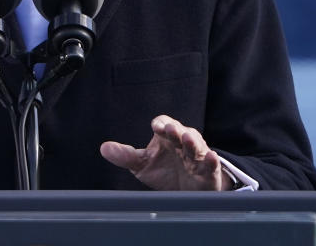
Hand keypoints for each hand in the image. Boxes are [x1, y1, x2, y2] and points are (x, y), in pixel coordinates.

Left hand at [100, 114, 232, 190]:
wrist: (186, 192)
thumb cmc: (164, 171)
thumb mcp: (142, 164)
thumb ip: (125, 156)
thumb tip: (104, 148)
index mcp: (167, 137)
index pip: (164, 124)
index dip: (161, 124)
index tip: (157, 127)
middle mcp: (183, 143)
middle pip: (181, 131)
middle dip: (176, 130)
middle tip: (171, 130)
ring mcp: (197, 157)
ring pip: (197, 146)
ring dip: (192, 142)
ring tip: (187, 139)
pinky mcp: (208, 172)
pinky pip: (211, 164)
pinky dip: (212, 161)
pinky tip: (211, 158)